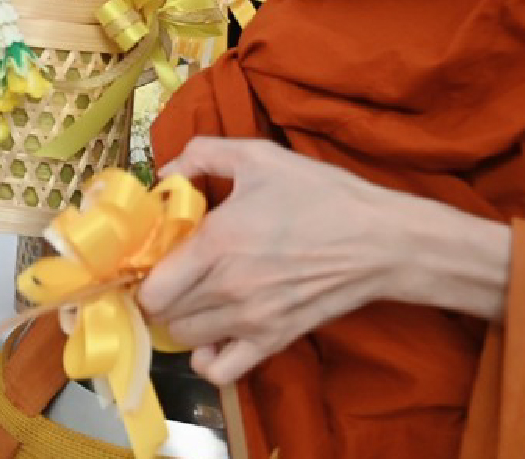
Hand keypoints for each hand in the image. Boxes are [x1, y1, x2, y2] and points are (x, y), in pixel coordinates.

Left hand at [137, 138, 509, 386]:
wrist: (379, 240)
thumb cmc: (321, 195)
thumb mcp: (260, 156)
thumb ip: (203, 154)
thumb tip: (166, 173)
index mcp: (217, 243)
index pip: (152, 287)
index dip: (145, 271)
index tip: (157, 255)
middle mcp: (227, 289)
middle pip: (163, 314)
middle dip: (162, 291)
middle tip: (177, 271)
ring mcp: (250, 320)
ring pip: (186, 338)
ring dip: (183, 318)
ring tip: (198, 294)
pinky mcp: (273, 340)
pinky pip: (221, 370)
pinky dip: (209, 357)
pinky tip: (217, 331)